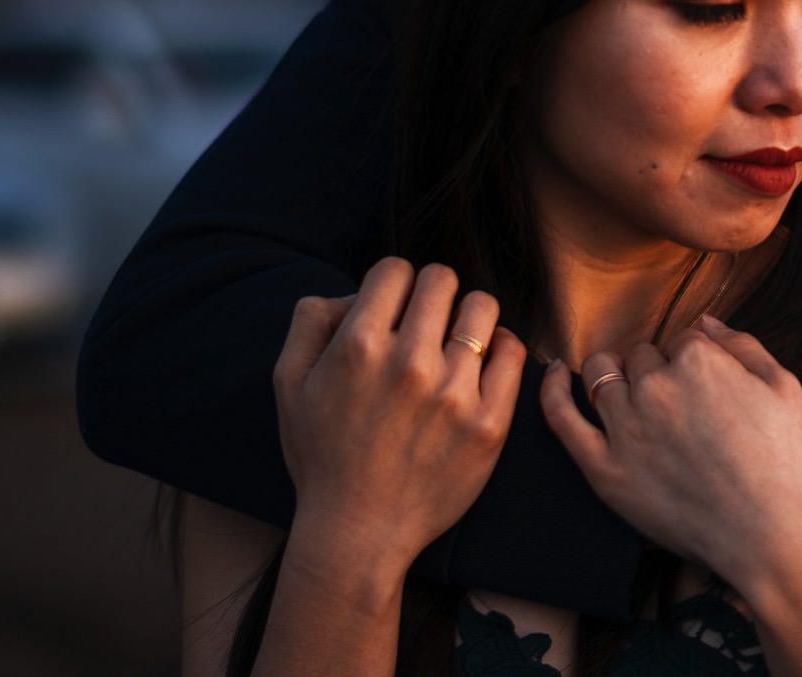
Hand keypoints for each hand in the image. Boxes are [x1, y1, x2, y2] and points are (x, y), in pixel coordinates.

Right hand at [272, 257, 526, 577]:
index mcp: (358, 347)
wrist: (356, 533)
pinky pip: (512, 352)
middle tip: (425, 325)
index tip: (393, 309)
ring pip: (482, 307)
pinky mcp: (490, 423)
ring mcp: (453, 393)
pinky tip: (483, 362)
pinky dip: (500, 347)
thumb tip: (353, 292)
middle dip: (431, 294)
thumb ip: (311, 321)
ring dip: (469, 316)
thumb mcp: (288, 385)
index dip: (393, 284)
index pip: (395, 269)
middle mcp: (408, 363)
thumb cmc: (321, 457)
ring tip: (456, 341)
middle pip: (442, 279)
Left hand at [541, 316, 801, 591]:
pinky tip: (553, 373)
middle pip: (641, 357)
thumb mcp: (783, 387)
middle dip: (657, 370)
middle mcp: (656, 385)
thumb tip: (705, 321)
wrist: (770, 535)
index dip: (695, 363)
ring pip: (602, 376)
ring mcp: (625, 427)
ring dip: (615, 377)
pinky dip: (552, 389)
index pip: (682, 340)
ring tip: (630, 395)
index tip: (707, 391)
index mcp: (699, 359)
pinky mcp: (604, 469)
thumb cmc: (786, 462)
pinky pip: (562, 418)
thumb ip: (742, 344)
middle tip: (682, 407)